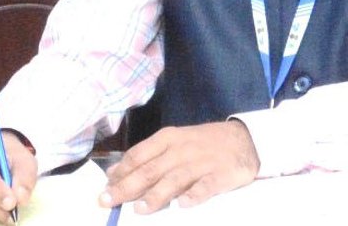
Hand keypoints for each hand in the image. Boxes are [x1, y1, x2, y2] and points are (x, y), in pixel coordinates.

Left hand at [99, 120, 259, 213]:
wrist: (243, 139)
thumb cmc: (202, 143)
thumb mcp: (174, 142)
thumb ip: (146, 156)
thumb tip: (114, 172)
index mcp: (168, 139)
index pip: (139, 155)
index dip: (121, 173)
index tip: (104, 190)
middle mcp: (182, 149)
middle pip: (151, 169)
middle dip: (128, 186)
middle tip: (108, 201)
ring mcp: (202, 162)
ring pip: (175, 178)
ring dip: (157, 194)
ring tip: (140, 209)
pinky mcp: (221, 174)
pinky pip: (206, 186)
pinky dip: (195, 195)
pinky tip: (184, 205)